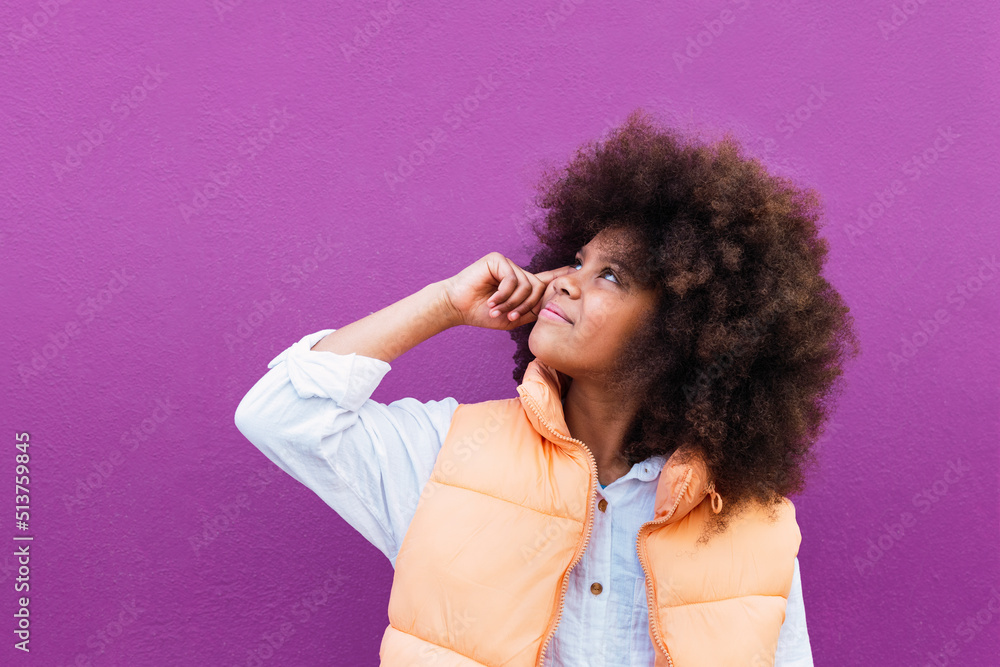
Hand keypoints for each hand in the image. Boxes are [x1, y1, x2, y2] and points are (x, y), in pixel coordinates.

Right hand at [442, 252, 575, 329]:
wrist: (458, 307)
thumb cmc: (482, 314)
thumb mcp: (512, 318)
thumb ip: (531, 311)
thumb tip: (553, 307)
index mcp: (521, 285)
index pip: (545, 279)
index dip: (560, 275)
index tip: (576, 270)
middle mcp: (517, 272)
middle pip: (538, 287)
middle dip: (525, 306)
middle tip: (508, 316)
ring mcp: (508, 264)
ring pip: (525, 285)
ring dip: (511, 303)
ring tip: (496, 309)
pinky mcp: (498, 260)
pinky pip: (512, 279)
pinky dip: (503, 294)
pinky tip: (491, 301)